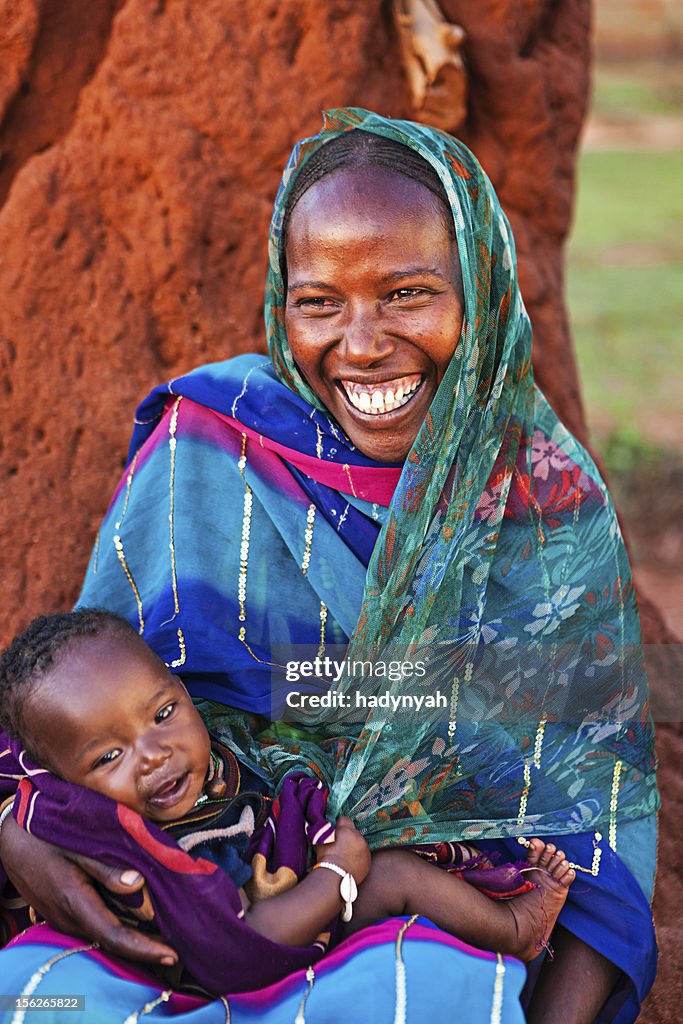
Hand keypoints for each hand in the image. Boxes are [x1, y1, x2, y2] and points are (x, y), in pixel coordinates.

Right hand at [0, 815, 177, 965]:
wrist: (9, 837)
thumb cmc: (45, 835)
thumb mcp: (77, 845)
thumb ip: (107, 867)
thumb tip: (138, 884)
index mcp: (75, 901)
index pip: (114, 937)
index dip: (145, 950)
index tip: (172, 955)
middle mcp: (67, 918)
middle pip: (111, 942)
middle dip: (144, 948)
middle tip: (176, 949)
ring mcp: (61, 918)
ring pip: (101, 935)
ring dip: (130, 937)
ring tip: (162, 936)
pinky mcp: (60, 912)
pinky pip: (91, 925)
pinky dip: (115, 926)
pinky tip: (134, 919)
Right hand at [315, 816, 370, 884]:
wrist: (335, 878)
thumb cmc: (325, 859)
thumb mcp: (321, 842)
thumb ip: (326, 832)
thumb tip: (324, 827)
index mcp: (346, 831)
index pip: (345, 819)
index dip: (339, 824)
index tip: (336, 831)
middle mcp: (358, 837)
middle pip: (353, 831)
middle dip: (348, 836)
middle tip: (340, 845)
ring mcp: (365, 849)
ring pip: (359, 843)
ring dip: (354, 846)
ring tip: (346, 856)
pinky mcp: (368, 860)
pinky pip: (364, 855)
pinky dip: (359, 857)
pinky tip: (351, 863)